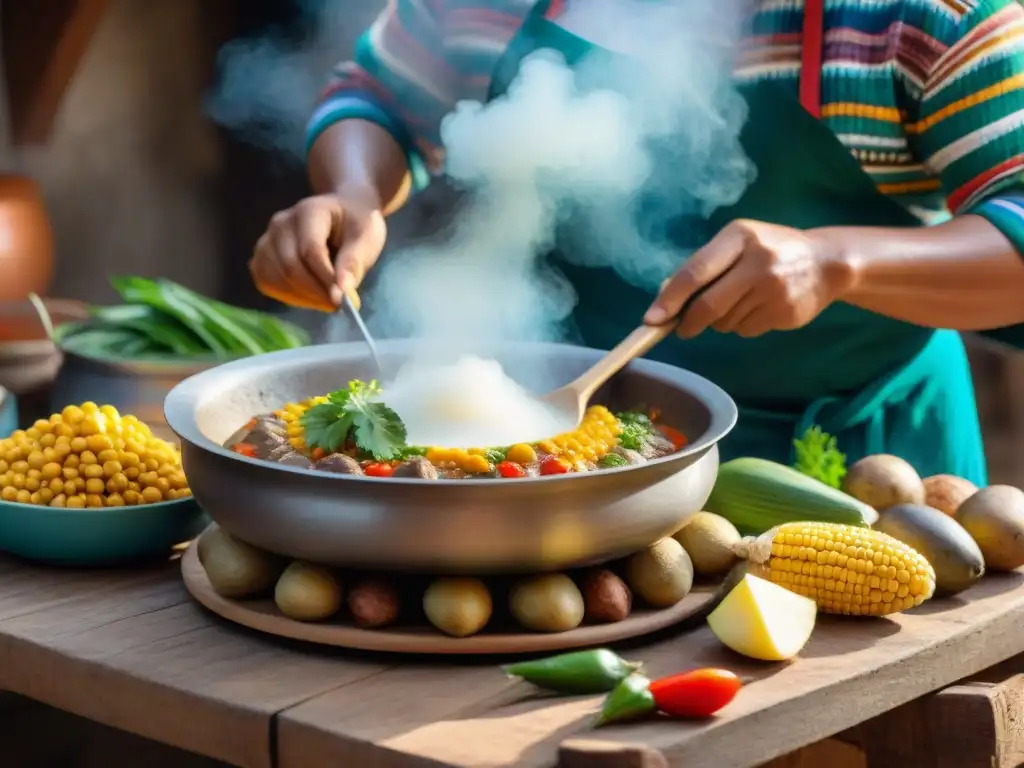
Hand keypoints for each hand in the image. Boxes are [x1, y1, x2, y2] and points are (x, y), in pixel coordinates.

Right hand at [249, 192, 386, 311]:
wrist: (340, 215)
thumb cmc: (354, 225)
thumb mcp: (365, 239)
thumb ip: (353, 264)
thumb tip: (342, 294)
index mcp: (309, 211)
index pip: (310, 250)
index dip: (326, 279)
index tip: (344, 300)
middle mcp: (281, 223)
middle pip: (291, 266)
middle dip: (316, 292)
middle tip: (339, 305)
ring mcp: (267, 239)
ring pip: (276, 278)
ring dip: (304, 297)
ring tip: (328, 300)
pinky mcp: (262, 257)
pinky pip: (267, 283)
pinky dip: (289, 296)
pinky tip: (310, 296)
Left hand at [644, 220, 855, 337]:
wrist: (827, 262)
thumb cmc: (771, 251)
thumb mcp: (739, 244)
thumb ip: (705, 265)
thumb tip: (665, 297)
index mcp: (739, 236)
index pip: (695, 272)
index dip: (671, 298)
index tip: (652, 319)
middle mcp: (758, 260)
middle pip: (708, 304)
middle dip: (689, 322)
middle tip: (682, 329)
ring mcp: (774, 289)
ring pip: (725, 322)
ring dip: (720, 321)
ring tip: (739, 302)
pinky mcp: (785, 312)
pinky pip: (746, 330)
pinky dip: (742, 326)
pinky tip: (758, 309)